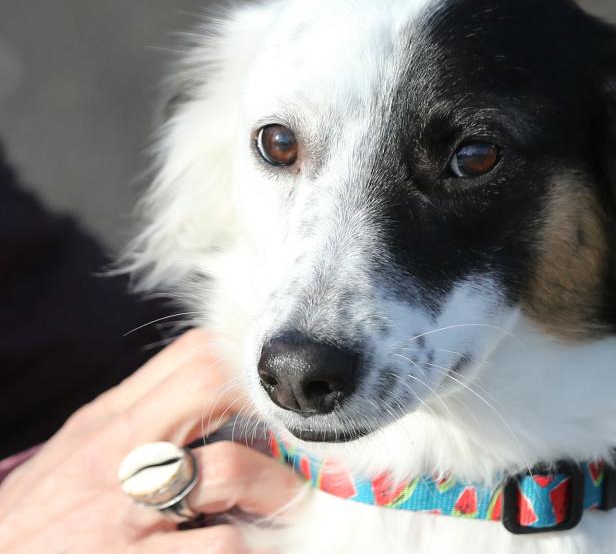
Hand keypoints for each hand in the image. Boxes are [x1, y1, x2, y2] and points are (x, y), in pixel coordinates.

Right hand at [0, 329, 303, 552]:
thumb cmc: (38, 520)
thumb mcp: (78, 454)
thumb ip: (142, 420)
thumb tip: (216, 395)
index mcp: (109, 422)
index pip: (193, 355)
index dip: (250, 368)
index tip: (282, 397)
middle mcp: (118, 455)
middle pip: (212, 384)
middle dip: (270, 408)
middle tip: (303, 440)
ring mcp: (125, 512)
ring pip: (230, 469)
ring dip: (276, 488)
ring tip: (288, 505)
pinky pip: (222, 548)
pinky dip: (253, 548)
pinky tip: (258, 549)